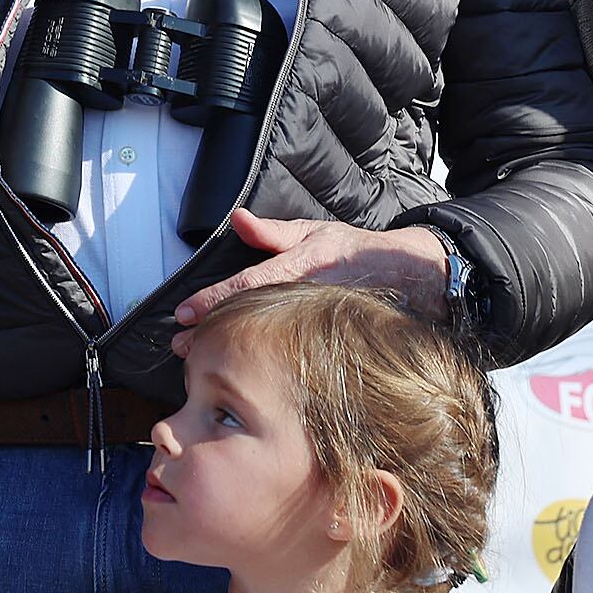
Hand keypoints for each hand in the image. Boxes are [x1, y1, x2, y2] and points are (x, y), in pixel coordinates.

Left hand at [171, 211, 451, 349]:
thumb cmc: (354, 250)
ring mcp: (319, 322)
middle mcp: (307, 298)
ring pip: (269, 339)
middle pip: (252, 318)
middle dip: (214, 333)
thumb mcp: (314, 231)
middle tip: (182, 348)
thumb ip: (273, 231)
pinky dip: (266, 362)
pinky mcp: (331, 340)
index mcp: (300, 267)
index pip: (249, 284)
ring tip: (200, 363)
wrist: (410, 275)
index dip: (215, 299)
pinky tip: (245, 373)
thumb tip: (238, 219)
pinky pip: (292, 351)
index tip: (185, 314)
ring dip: (235, 350)